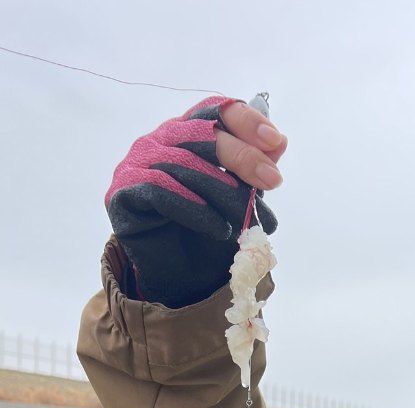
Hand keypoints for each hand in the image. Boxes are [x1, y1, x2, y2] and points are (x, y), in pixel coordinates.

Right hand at [106, 96, 287, 307]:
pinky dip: (194, 209)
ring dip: (223, 192)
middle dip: (242, 156)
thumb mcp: (238, 198)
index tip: (275, 141)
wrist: (177, 276)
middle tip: (272, 180)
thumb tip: (280, 142)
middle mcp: (160, 140)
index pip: (214, 111)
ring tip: (246, 218)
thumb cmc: (207, 231)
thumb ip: (253, 170)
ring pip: (184, 163)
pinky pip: (160, 189)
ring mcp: (137, 163)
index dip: (245, 121)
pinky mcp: (121, 191)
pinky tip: (218, 228)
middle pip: (202, 133)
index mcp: (188, 133)